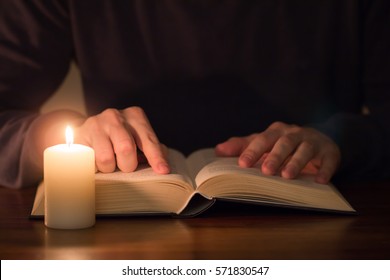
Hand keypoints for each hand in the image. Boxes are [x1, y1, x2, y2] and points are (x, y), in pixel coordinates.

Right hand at [74, 107, 169, 173]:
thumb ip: (152, 149)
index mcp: (135, 116)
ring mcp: (96, 123)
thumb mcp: (137, 139)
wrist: (86, 131)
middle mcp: (116, 116)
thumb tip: (163, 165)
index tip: (163, 171)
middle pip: (126, 149)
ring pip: (106, 159)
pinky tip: (96, 160)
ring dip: (110, 168)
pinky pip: (90, 161)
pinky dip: (96, 167)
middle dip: (128, 165)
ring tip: (110, 161)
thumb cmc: (119, 138)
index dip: (156, 158)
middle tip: (125, 166)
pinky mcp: (80, 134)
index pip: (148, 140)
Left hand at [215, 121, 339, 183]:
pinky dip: (325, 169)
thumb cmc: (284, 143)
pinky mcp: (330, 151)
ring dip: (296, 162)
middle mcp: (294, 133)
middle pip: (284, 143)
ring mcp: (313, 141)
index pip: (262, 139)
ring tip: (287, 176)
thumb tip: (217, 150)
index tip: (242, 164)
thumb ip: (242, 146)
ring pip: (305, 150)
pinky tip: (320, 180)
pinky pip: (329, 159)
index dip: (252, 151)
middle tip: (266, 171)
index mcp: (276, 131)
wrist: (318, 138)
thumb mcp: (263, 142)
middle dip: (275, 156)